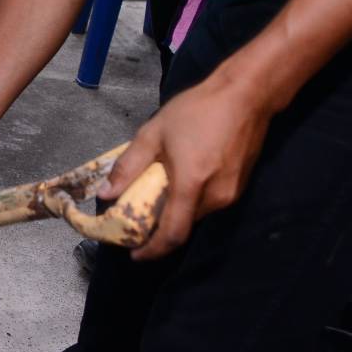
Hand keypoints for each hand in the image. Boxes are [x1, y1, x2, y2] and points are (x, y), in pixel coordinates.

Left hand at [101, 70, 274, 260]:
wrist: (245, 96)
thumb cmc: (196, 111)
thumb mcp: (153, 133)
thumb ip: (128, 166)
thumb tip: (105, 194)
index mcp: (191, 186)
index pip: (172, 235)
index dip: (153, 250)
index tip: (135, 255)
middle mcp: (215, 198)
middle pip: (183, 225)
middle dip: (159, 227)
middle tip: (137, 215)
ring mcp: (231, 194)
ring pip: (196, 214)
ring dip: (175, 211)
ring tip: (156, 192)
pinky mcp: (240, 187)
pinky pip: (209, 203)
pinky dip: (190, 200)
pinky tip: (180, 180)